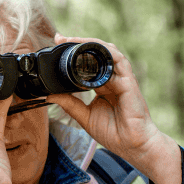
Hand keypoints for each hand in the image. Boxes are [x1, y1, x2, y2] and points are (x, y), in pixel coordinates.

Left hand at [47, 36, 171, 167]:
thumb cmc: (114, 133)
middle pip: (97, 53)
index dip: (74, 53)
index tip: (58, 46)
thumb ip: (70, 104)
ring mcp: (121, 79)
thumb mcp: (85, 117)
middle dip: (79, 43)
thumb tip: (50, 94)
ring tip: (73, 40)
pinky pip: (118, 60)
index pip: (88, 63)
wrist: (133, 145)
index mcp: (103, 86)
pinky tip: (93, 48)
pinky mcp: (128, 81)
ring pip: (108, 51)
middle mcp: (112, 79)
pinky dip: (106, 51)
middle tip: (60, 38)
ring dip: (90, 43)